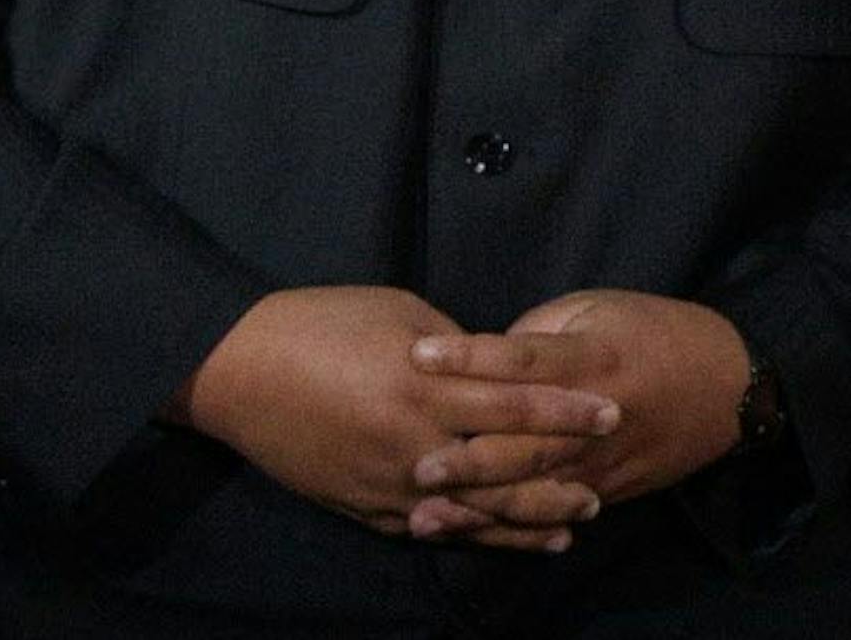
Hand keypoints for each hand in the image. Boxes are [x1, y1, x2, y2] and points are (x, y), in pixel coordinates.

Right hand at [175, 286, 617, 550]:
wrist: (239, 370)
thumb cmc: (319, 323)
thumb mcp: (396, 312)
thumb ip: (453, 347)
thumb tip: (492, 369)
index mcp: (426, 384)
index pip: (515, 402)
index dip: (567, 409)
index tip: (611, 410)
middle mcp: (417, 443)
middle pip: (507, 467)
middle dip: (561, 473)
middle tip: (607, 476)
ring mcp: (392, 485)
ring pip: (477, 511)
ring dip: (530, 518)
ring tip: (576, 521)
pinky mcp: (367, 509)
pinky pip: (433, 529)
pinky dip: (475, 535)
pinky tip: (504, 538)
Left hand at [405, 290, 748, 534]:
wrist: (728, 386)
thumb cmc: (653, 331)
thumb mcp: (596, 309)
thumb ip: (538, 335)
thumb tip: (482, 359)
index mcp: (593, 357)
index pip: (521, 358)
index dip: (469, 358)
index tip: (418, 357)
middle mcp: (595, 415)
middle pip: (524, 440)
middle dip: (468, 456)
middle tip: (414, 464)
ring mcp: (603, 460)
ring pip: (534, 487)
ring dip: (480, 503)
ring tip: (428, 512)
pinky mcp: (608, 489)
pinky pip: (556, 510)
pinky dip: (515, 524)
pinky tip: (476, 533)